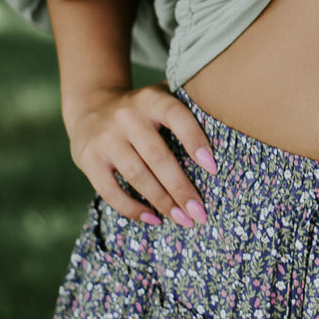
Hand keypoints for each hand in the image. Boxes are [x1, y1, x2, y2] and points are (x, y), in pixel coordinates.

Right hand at [64, 81, 215, 227]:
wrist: (90, 107)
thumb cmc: (142, 110)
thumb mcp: (160, 98)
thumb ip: (188, 108)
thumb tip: (231, 127)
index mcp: (151, 99)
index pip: (176, 116)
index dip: (195, 140)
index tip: (213, 168)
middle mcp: (126, 116)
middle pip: (158, 156)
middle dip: (181, 188)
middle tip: (201, 213)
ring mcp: (105, 138)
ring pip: (136, 175)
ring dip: (162, 202)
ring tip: (183, 220)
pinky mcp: (87, 159)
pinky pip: (110, 190)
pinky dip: (132, 209)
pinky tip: (153, 219)